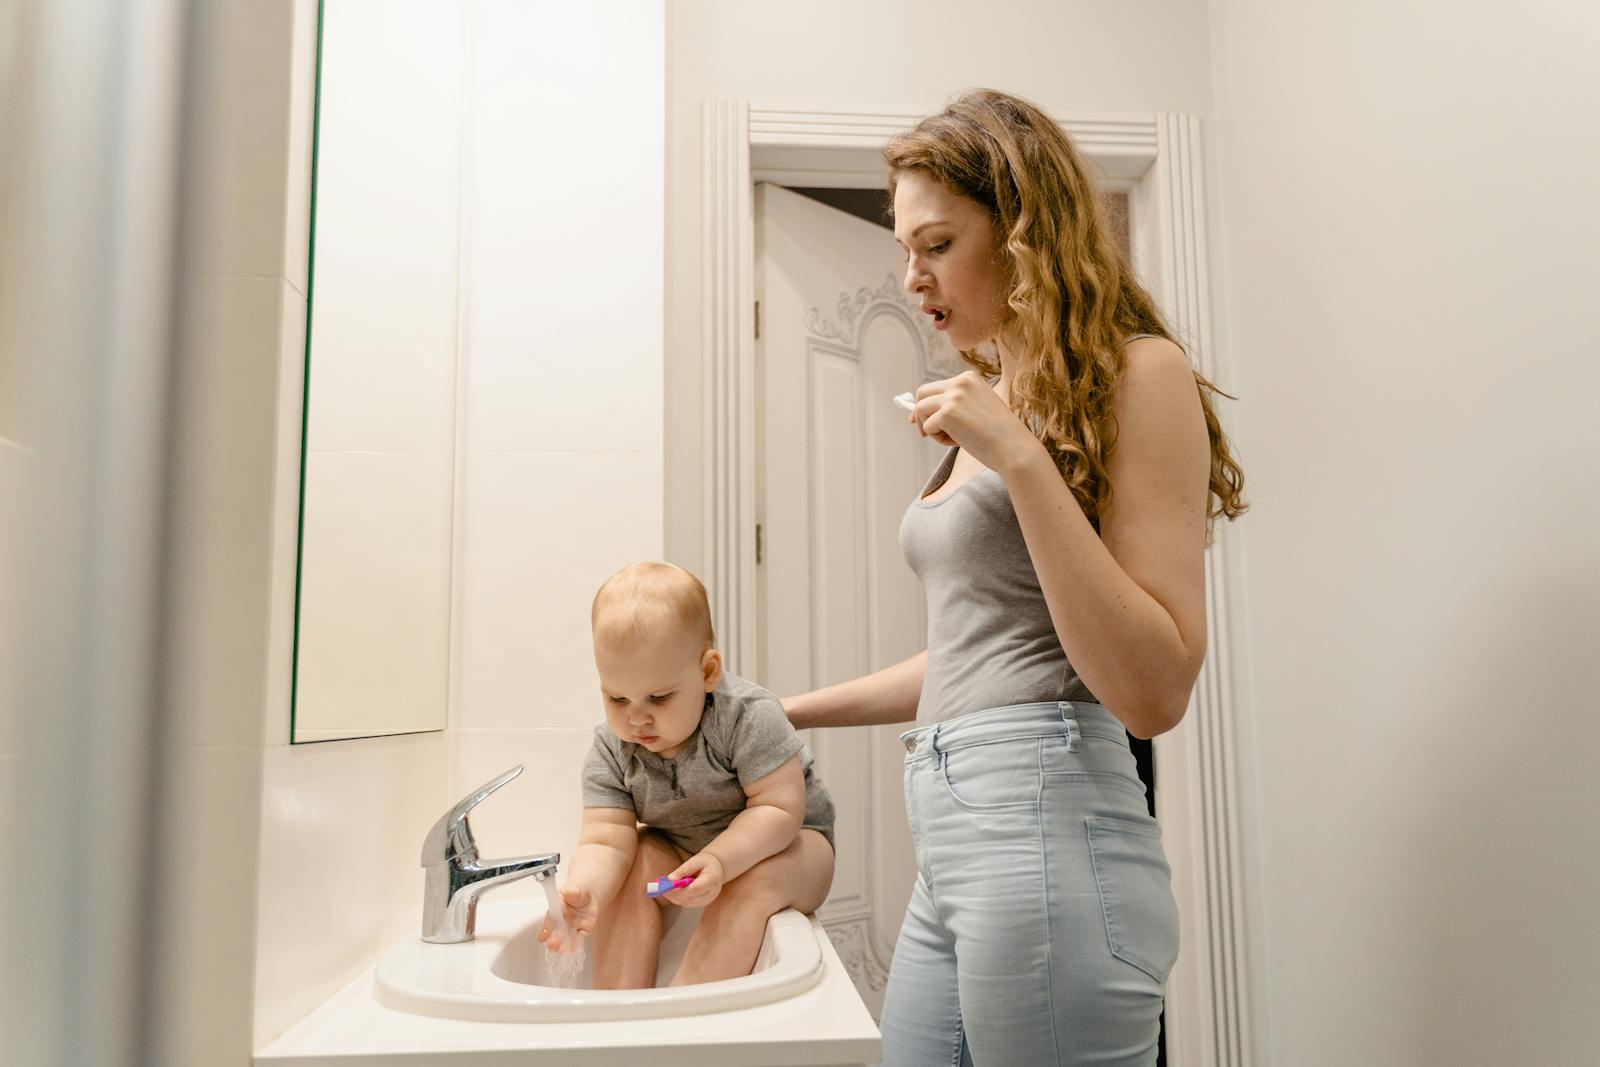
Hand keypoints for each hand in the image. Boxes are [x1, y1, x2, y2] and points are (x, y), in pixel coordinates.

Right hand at [536, 882, 597, 952]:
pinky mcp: (583, 930)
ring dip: (564, 944)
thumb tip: (569, 892)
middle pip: (557, 931)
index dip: (546, 929)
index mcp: (556, 910)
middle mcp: (563, 921)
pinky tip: (574, 948)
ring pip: (567, 937)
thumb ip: (571, 892)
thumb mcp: (573, 889)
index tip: (542, 938)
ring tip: (560, 951)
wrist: (589, 896)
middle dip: (554, 939)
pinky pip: (580, 937)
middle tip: (551, 945)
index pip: (551, 920)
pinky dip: (577, 943)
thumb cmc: (576, 892)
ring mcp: (572, 927)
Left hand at [661, 852, 724, 907]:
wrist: (717, 869)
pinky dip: (676, 898)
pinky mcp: (701, 903)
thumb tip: (670, 879)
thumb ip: (683, 870)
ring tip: (662, 888)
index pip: (695, 889)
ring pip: (686, 902)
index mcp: (712, 880)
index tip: (667, 885)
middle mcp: (711, 894)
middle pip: (689, 898)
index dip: (680, 889)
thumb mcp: (696, 860)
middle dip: (673, 893)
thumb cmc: (707, 863)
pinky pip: (686, 903)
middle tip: (660, 887)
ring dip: (673, 897)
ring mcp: (706, 900)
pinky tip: (669, 891)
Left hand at [910, 371, 1044, 475]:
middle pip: (922, 393)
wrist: (1014, 448)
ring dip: (931, 428)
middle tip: (924, 433)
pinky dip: (938, 439)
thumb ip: (955, 403)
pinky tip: (958, 442)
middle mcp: (960, 382)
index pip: (936, 387)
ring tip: (953, 439)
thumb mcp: (977, 408)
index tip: (922, 419)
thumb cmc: (998, 434)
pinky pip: (927, 427)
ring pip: (920, 410)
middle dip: (919, 413)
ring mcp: (953, 397)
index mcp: (969, 378)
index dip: (926, 405)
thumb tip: (918, 411)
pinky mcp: (947, 414)